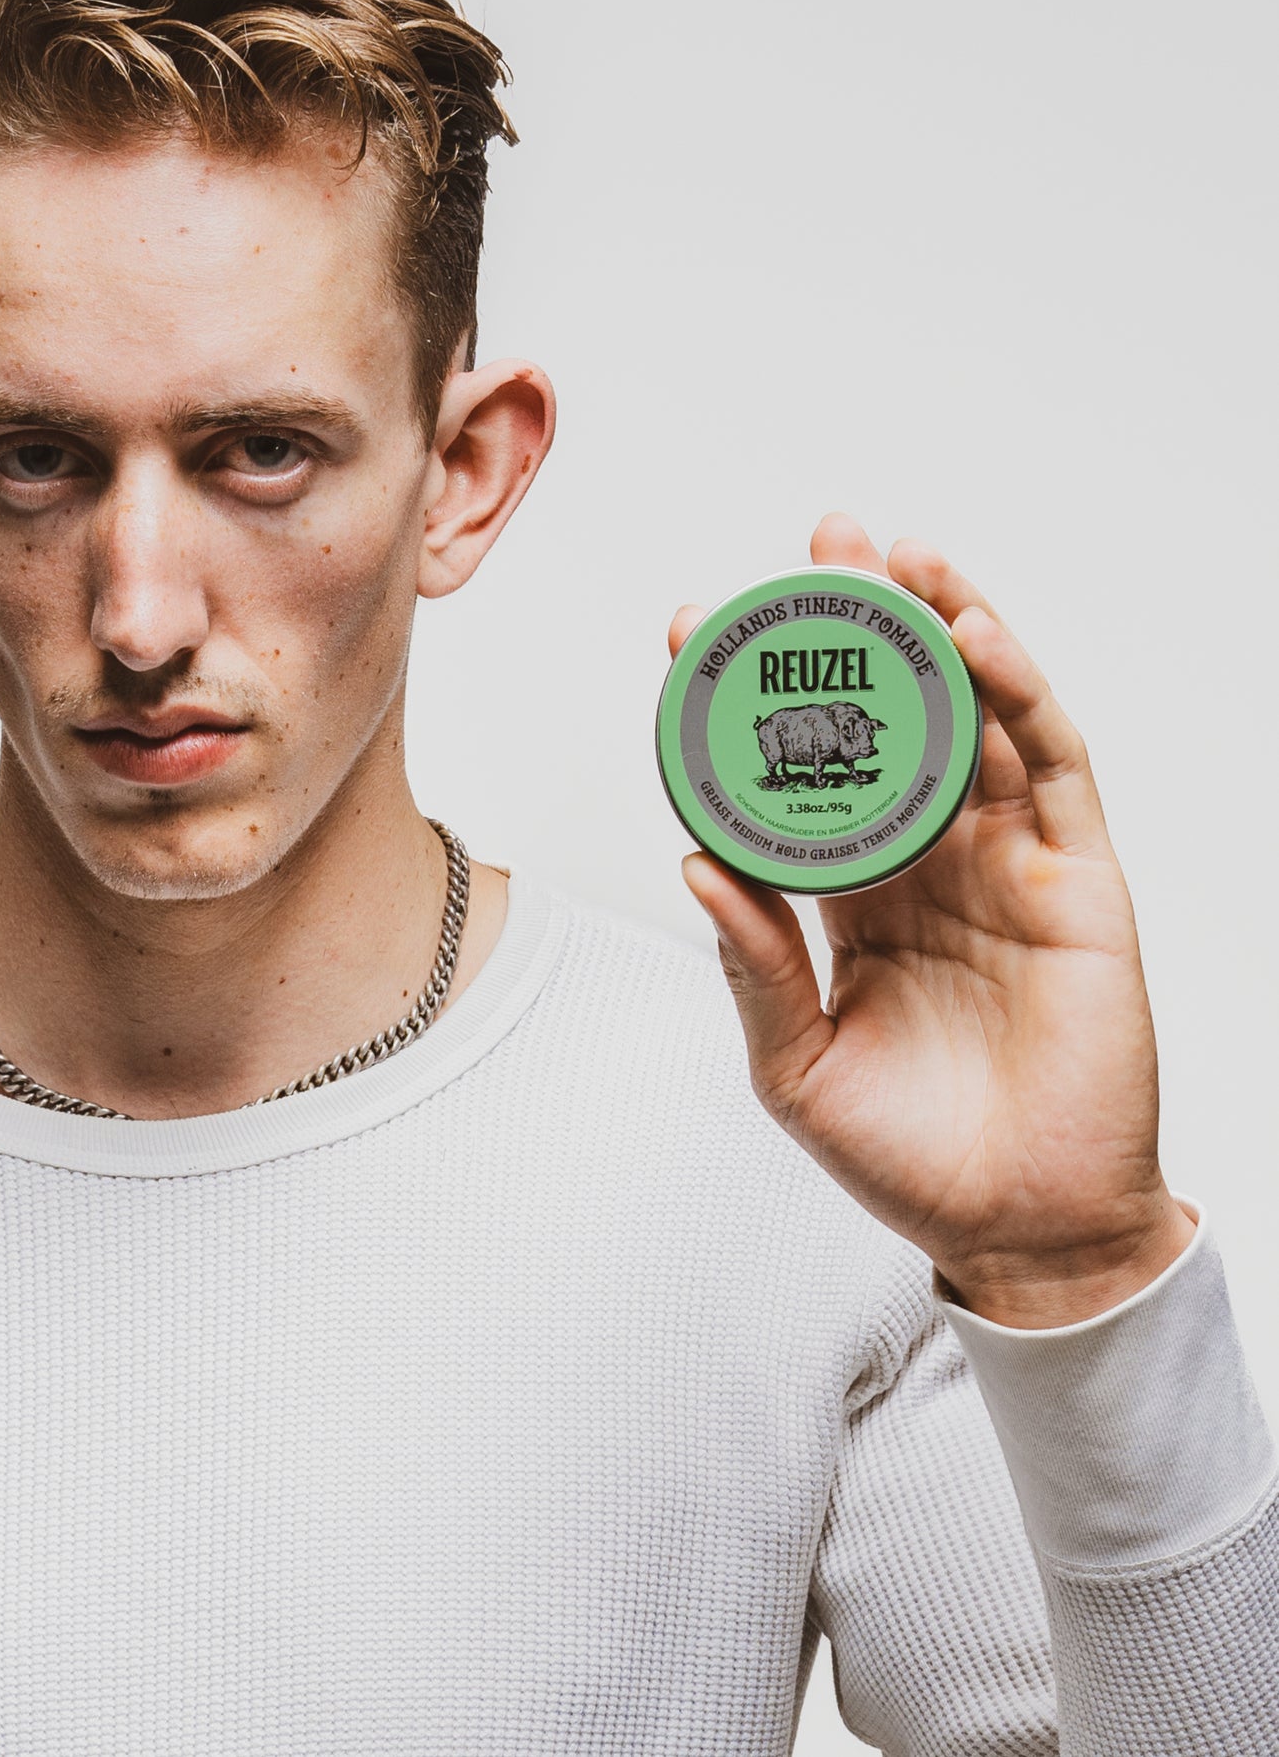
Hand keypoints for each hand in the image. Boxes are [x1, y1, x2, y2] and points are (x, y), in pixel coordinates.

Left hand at [671, 513, 1195, 1327]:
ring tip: (895, 552)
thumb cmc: (905, 1153)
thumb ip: (756, 960)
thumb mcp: (795, 1060)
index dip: (751, 698)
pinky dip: (1016, 691)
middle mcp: (929, 859)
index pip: (799, 770)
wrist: (1017, 1229)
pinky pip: (1049, 765)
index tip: (689, 627)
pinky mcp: (1077, 879)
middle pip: (894, 713)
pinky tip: (971, 632)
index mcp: (854, 896)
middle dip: (860, 623)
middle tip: (818, 538)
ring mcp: (1006, 861)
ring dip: (942, 625)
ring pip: (975, 715)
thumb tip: (694, 859)